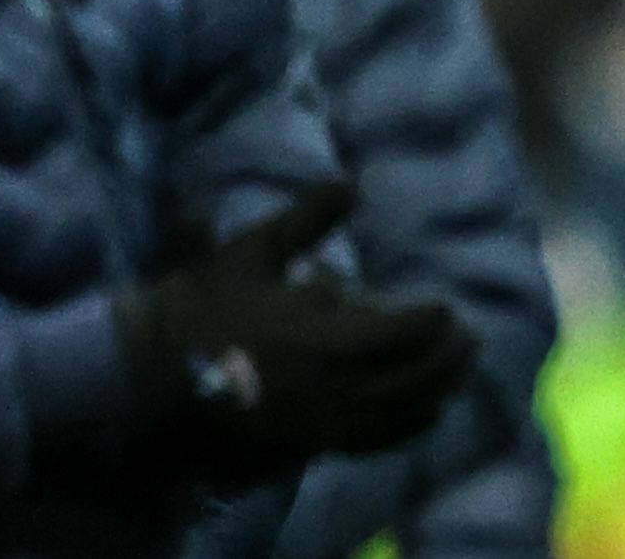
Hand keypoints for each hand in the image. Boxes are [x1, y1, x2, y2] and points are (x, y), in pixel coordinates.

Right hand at [113, 183, 476, 481]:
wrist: (154, 377)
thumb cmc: (199, 308)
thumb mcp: (249, 252)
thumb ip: (304, 220)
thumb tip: (349, 181)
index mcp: (327, 337)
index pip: (406, 331)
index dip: (433, 318)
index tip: (447, 304)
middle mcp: (338, 384)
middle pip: (417, 373)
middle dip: (450, 355)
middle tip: (470, 336)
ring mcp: (327, 420)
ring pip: (405, 408)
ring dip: (440, 387)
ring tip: (460, 372)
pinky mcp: (313, 442)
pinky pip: (378, 438)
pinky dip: (412, 424)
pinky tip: (428, 413)